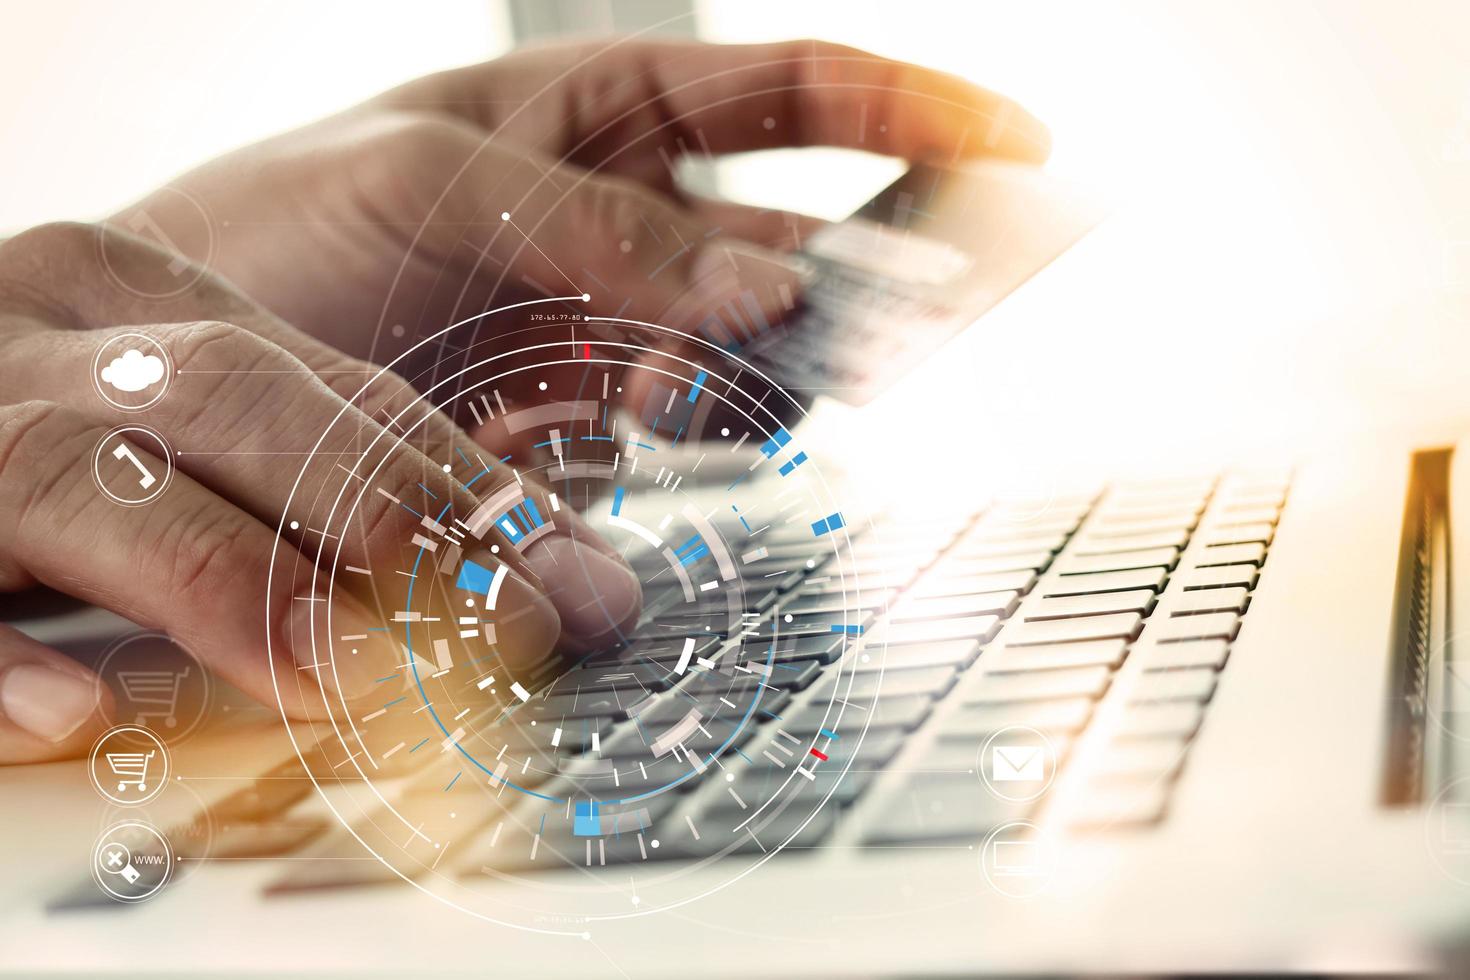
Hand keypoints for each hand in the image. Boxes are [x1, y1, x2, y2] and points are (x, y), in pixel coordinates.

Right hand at [0, 223, 640, 762]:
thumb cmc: (48, 467)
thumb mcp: (187, 448)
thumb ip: (329, 494)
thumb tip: (544, 576)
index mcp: (138, 299)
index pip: (345, 394)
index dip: (470, 495)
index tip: (576, 589)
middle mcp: (44, 337)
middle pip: (241, 403)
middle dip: (391, 520)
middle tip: (505, 630)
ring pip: (89, 479)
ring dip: (228, 582)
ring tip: (339, 676)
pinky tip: (71, 717)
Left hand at [112, 38, 1048, 400]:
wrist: (179, 378)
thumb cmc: (288, 222)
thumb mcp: (431, 173)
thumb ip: (600, 230)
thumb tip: (767, 295)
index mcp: (609, 113)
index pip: (798, 93)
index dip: (917, 107)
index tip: (1020, 139)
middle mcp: (633, 229)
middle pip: (808, 243)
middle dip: (884, 272)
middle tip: (946, 309)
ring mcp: (617, 336)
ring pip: (760, 354)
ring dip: (790, 368)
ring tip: (783, 380)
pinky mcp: (587, 435)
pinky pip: (687, 437)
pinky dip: (710, 440)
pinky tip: (688, 434)